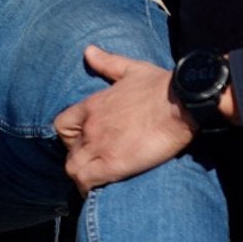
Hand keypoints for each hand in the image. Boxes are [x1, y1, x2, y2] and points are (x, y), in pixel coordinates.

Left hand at [53, 46, 196, 192]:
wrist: (180, 102)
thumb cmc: (160, 86)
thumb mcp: (130, 68)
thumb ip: (106, 62)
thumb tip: (88, 50)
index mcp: (93, 104)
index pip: (62, 124)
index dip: (70, 137)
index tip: (84, 142)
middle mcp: (91, 125)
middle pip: (67, 148)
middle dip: (78, 157)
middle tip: (96, 163)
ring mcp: (100, 145)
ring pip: (73, 167)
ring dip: (81, 175)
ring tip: (97, 181)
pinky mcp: (113, 163)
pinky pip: (86, 181)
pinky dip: (88, 188)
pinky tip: (100, 191)